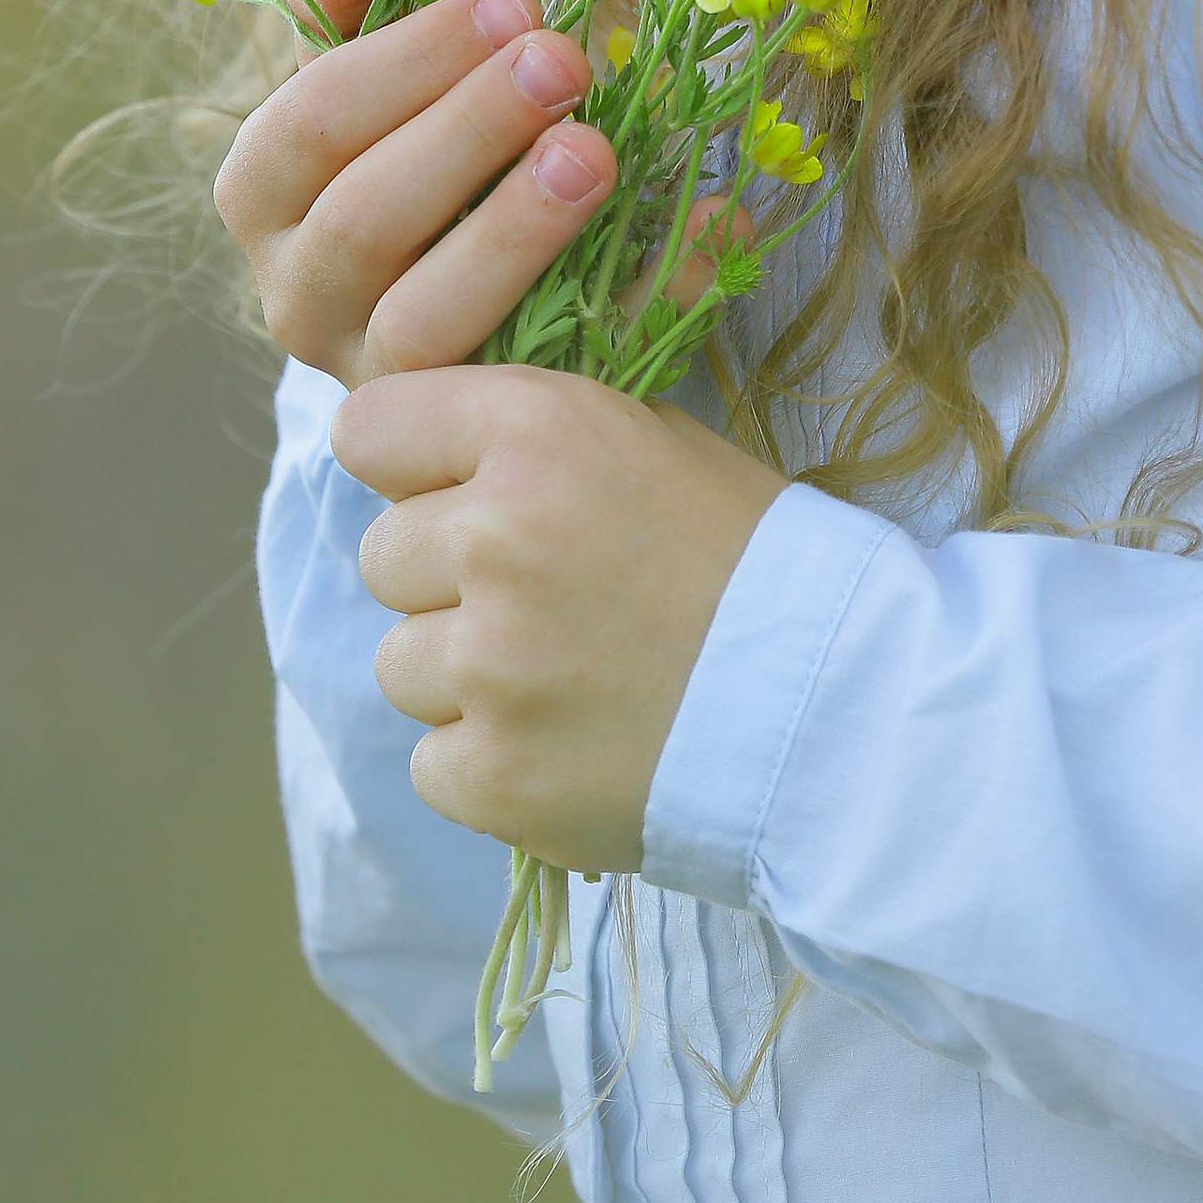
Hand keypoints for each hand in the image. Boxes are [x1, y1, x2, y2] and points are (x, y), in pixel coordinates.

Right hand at [213, 0, 617, 384]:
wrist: (450, 299)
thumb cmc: (404, 148)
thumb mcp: (369, 73)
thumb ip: (351, 5)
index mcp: (263, 199)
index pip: (307, 126)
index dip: (406, 59)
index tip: (510, 1)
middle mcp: (301, 298)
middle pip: (365, 221)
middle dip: (469, 131)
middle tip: (565, 58)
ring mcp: (382, 374)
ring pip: (428, 321)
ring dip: (516, 233)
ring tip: (596, 152)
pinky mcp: (473, 418)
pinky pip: (555, 371)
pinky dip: (637, 298)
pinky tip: (709, 223)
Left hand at [334, 364, 785, 872]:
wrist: (834, 707)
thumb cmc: (755, 559)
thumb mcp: (655, 445)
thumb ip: (534, 444)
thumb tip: (438, 463)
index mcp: (537, 431)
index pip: (368, 427)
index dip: (407, 464)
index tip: (447, 493)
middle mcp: (495, 536)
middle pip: (380, 554)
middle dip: (441, 579)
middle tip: (540, 601)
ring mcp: (486, 666)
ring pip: (397, 664)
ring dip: (461, 677)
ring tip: (563, 680)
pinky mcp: (489, 775)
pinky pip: (430, 763)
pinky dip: (486, 763)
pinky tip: (566, 745)